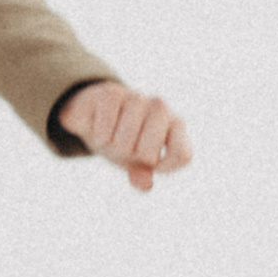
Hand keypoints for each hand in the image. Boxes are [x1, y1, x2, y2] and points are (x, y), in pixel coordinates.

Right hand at [55, 80, 191, 193]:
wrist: (95, 115)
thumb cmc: (124, 142)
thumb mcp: (135, 163)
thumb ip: (142, 176)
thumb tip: (145, 183)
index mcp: (175, 125)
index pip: (182, 156)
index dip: (165, 168)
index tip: (153, 165)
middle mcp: (160, 108)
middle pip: (150, 149)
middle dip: (136, 157)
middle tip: (129, 150)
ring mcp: (136, 98)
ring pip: (127, 136)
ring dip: (116, 147)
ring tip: (113, 142)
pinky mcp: (110, 93)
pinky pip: (106, 125)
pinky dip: (101, 136)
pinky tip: (100, 130)